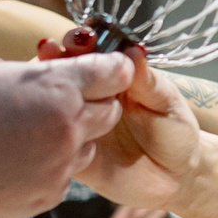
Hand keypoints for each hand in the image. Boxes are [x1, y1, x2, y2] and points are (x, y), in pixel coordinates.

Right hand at [0, 51, 134, 217]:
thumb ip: (38, 77)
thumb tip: (54, 77)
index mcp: (59, 89)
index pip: (112, 72)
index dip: (113, 69)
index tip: (112, 70)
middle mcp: (69, 128)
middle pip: (109, 113)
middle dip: (95, 106)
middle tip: (67, 104)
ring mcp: (60, 167)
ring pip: (87, 150)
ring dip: (72, 142)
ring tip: (30, 139)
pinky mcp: (46, 198)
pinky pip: (63, 181)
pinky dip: (49, 172)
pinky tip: (16, 166)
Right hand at [49, 41, 216, 213]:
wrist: (176, 178)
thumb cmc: (175, 132)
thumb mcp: (166, 103)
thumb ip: (148, 81)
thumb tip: (135, 50)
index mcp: (111, 78)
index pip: (89, 52)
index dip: (80, 42)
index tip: (81, 39)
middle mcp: (88, 97)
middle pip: (61, 72)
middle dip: (53, 59)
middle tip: (50, 52)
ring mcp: (76, 125)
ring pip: (49, 104)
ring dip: (42, 92)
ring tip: (45, 85)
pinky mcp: (71, 155)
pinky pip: (51, 144)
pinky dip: (45, 134)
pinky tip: (47, 129)